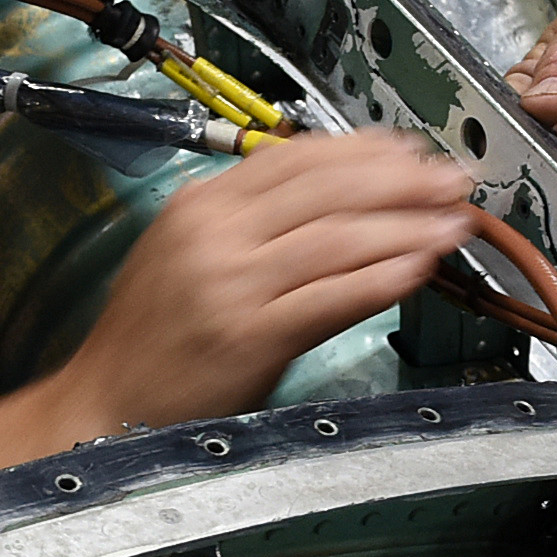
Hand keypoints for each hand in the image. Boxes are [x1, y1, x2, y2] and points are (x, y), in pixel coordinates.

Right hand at [51, 129, 478, 431]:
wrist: (104, 406)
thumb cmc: (150, 340)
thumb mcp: (187, 254)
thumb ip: (251, 222)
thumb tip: (335, 200)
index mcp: (200, 205)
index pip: (295, 156)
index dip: (364, 150)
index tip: (411, 152)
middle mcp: (215, 235)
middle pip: (326, 188)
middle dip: (402, 181)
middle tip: (452, 181)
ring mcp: (231, 285)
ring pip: (338, 237)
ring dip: (407, 227)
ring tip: (452, 224)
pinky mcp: (249, 337)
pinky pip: (330, 298)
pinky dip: (380, 279)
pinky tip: (416, 270)